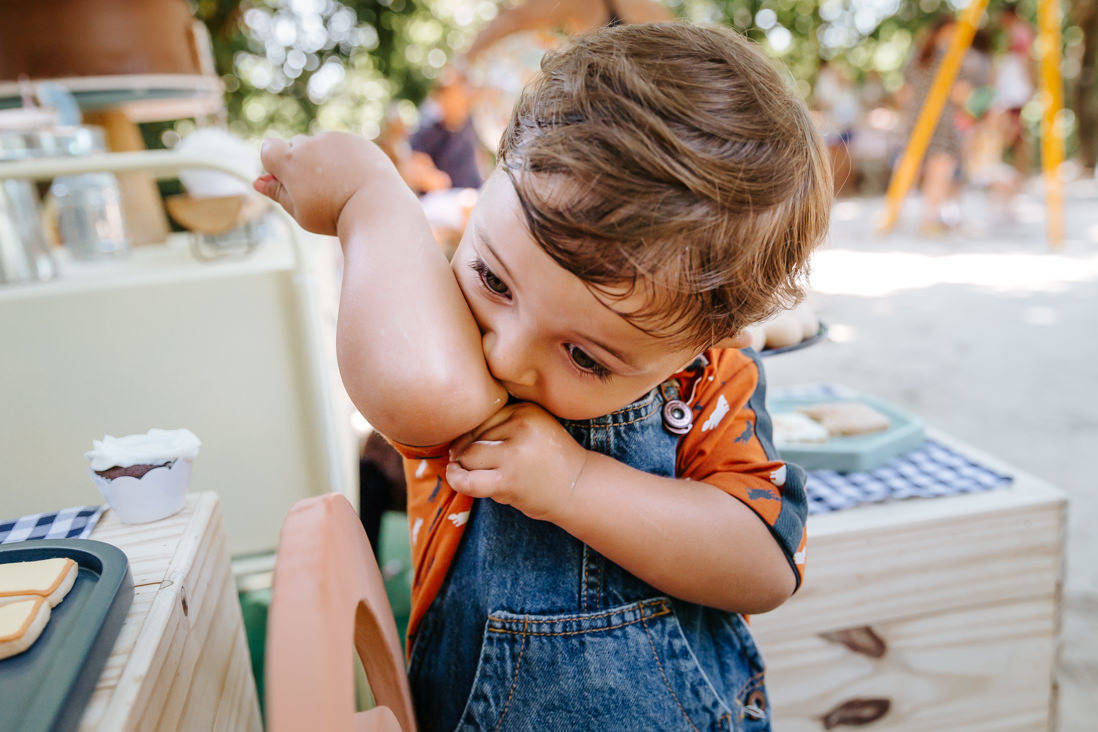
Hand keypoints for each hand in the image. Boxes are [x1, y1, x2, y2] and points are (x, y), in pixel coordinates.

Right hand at [253, 131, 394, 235]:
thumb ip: (279, 194)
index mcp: (290, 161)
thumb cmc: (335, 216)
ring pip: (320, 145)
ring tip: (340, 187)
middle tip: (318, 191)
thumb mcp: (300, 212)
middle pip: (295, 147)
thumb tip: (258, 182)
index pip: (268, 149)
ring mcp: (334, 139)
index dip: (274, 165)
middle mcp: (310, 144)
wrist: (377, 208)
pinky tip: (355, 180)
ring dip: (324, 159)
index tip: (287, 182)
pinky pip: (343, 146)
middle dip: (301, 163)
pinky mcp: (356, 141)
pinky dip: (345, 159)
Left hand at [446, 402, 587, 522]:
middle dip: (467, 450)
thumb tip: (455, 432)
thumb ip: (502, 423)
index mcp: (526, 409)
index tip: (482, 447)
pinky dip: (457, 478)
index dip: (473, 434)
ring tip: (474, 471)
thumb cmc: (549, 459)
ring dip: (464, 466)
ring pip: (468, 455)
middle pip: (472, 435)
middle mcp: (521, 426)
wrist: (578, 487)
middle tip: (484, 464)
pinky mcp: (508, 480)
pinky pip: (468, 479)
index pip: (482, 417)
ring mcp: (515, 454)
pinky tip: (454, 474)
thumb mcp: (534, 427)